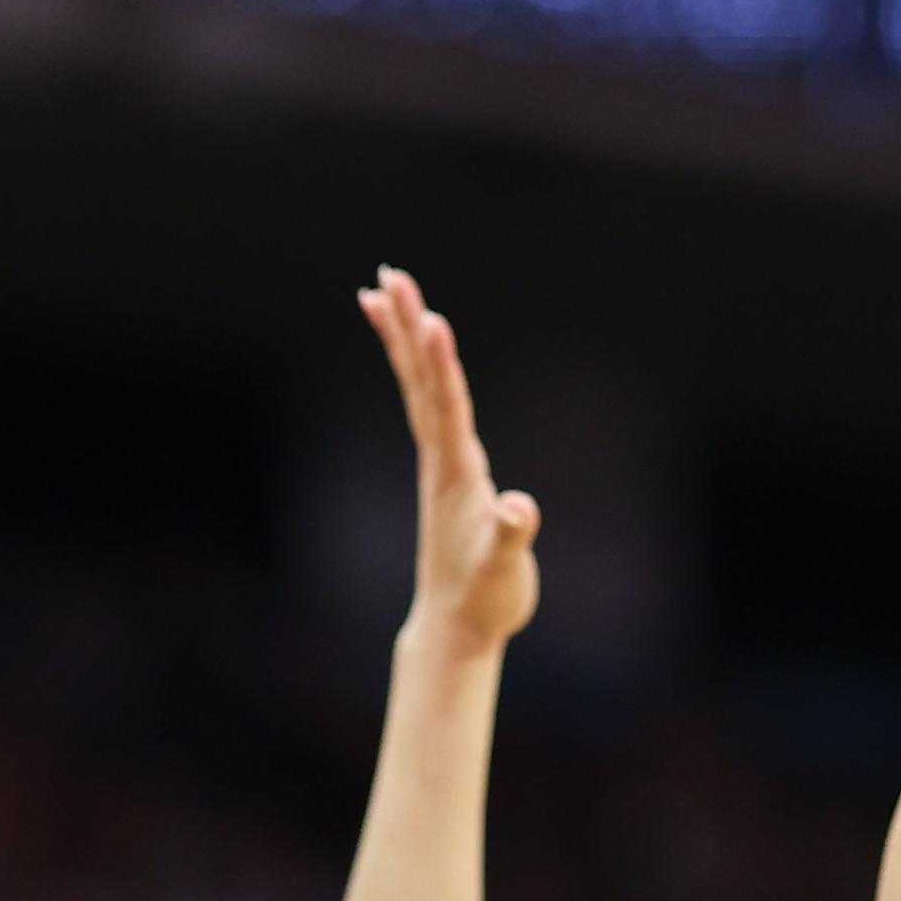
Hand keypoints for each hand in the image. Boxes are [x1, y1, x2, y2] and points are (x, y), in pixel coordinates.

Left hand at [360, 268, 539, 655]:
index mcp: (456, 472)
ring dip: (401, 337)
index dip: (440, 362)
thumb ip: (511, 537)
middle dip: (405, 326)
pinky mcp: (447, 470)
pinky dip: (417, 370)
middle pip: (418, 380)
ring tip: (383, 291)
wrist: (456, 625)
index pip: (446, 405)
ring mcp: (439, 462)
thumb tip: (517, 509)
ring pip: (415, 385)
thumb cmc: (485, 598)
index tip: (430, 316)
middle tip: (389, 275)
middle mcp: (440, 458)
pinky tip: (414, 352)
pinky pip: (426, 404)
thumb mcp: (504, 570)